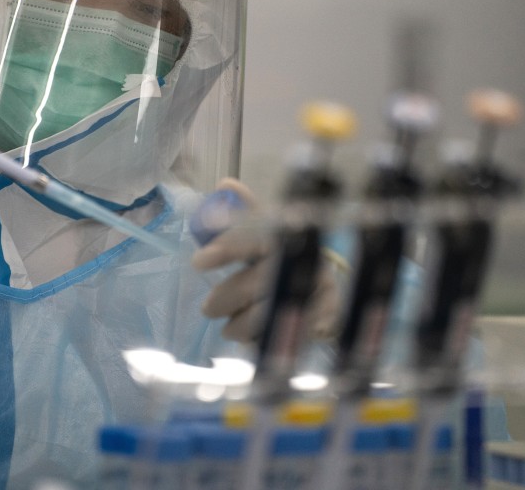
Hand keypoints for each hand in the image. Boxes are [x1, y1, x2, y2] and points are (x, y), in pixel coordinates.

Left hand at [192, 178, 340, 341]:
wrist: (326, 285)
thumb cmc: (281, 256)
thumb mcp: (264, 231)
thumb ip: (243, 212)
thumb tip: (225, 184)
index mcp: (283, 233)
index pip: (254, 235)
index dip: (226, 247)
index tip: (199, 262)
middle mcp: (303, 259)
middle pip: (256, 281)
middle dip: (225, 297)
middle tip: (208, 308)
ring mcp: (317, 290)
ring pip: (267, 314)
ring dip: (239, 325)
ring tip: (228, 328)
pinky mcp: (325, 318)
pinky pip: (283, 335)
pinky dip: (261, 340)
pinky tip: (252, 339)